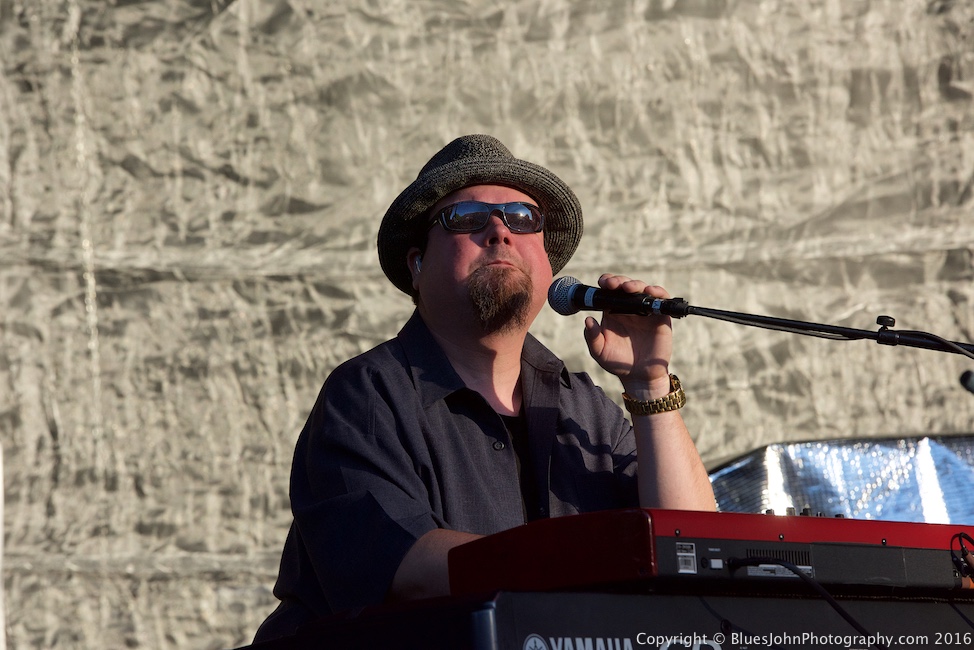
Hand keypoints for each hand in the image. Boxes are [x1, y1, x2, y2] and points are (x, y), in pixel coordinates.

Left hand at [582, 274, 673, 393]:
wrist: (639, 376)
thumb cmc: (617, 362)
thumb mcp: (599, 351)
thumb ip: (592, 337)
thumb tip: (587, 320)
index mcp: (612, 311)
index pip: (609, 290)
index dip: (607, 282)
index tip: (603, 284)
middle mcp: (629, 307)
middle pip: (625, 285)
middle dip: (619, 281)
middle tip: (612, 285)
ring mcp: (645, 310)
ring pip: (642, 288)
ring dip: (636, 284)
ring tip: (629, 288)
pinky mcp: (660, 316)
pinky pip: (661, 299)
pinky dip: (657, 292)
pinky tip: (650, 292)